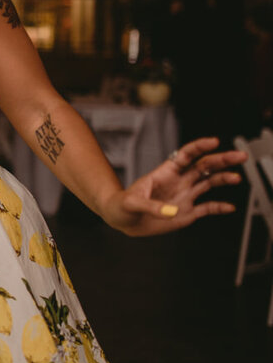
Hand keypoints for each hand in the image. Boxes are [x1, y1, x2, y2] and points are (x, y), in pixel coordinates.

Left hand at [104, 137, 246, 235]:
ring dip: (223, 179)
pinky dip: (219, 207)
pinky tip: (230, 207)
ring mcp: (185, 195)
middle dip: (222, 159)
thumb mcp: (131, 202)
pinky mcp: (187, 212)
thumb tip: (171, 211)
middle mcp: (179, 181)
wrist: (123, 220)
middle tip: (240, 156)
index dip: (199, 147)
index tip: (214, 141)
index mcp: (166, 172)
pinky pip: (207, 208)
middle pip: (204, 166)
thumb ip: (151, 206)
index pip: (186, 155)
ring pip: (209, 183)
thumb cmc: (122, 205)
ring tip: (236, 177)